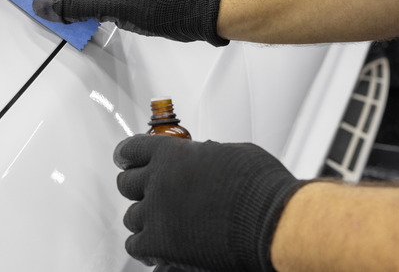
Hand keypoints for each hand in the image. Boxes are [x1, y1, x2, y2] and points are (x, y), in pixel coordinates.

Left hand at [113, 135, 304, 270]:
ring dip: (145, 219)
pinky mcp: (160, 244)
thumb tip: (202, 157)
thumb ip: (204, 155)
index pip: (130, 150)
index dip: (128, 157)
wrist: (272, 222)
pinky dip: (145, 247)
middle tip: (151, 195)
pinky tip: (159, 247)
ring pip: (131, 217)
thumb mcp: (231, 153)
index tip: (126, 162)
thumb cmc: (261, 186)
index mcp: (171, 153)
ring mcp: (156, 212)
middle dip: (138, 188)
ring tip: (164, 223)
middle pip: (126, 184)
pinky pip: (135, 245)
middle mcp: (157, 179)